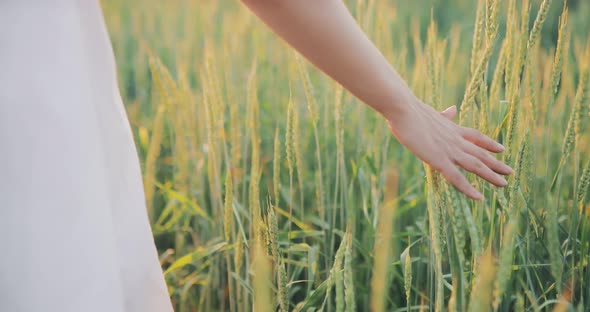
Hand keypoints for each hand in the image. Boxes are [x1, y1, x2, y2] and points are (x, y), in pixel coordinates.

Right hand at [386, 100, 512, 199]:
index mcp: (452, 128)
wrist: (403, 109)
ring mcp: (449, 150)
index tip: (501, 149)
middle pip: (481, 153)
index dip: (489, 144)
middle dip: (496, 163)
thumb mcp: (431, 113)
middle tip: (510, 172)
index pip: (476, 137)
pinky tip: (479, 198)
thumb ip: (444, 115)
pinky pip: (457, 177)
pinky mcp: (439, 160)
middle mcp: (455, 140)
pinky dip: (469, 188)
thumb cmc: (410, 111)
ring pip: (476, 165)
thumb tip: (453, 110)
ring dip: (491, 175)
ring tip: (504, 184)